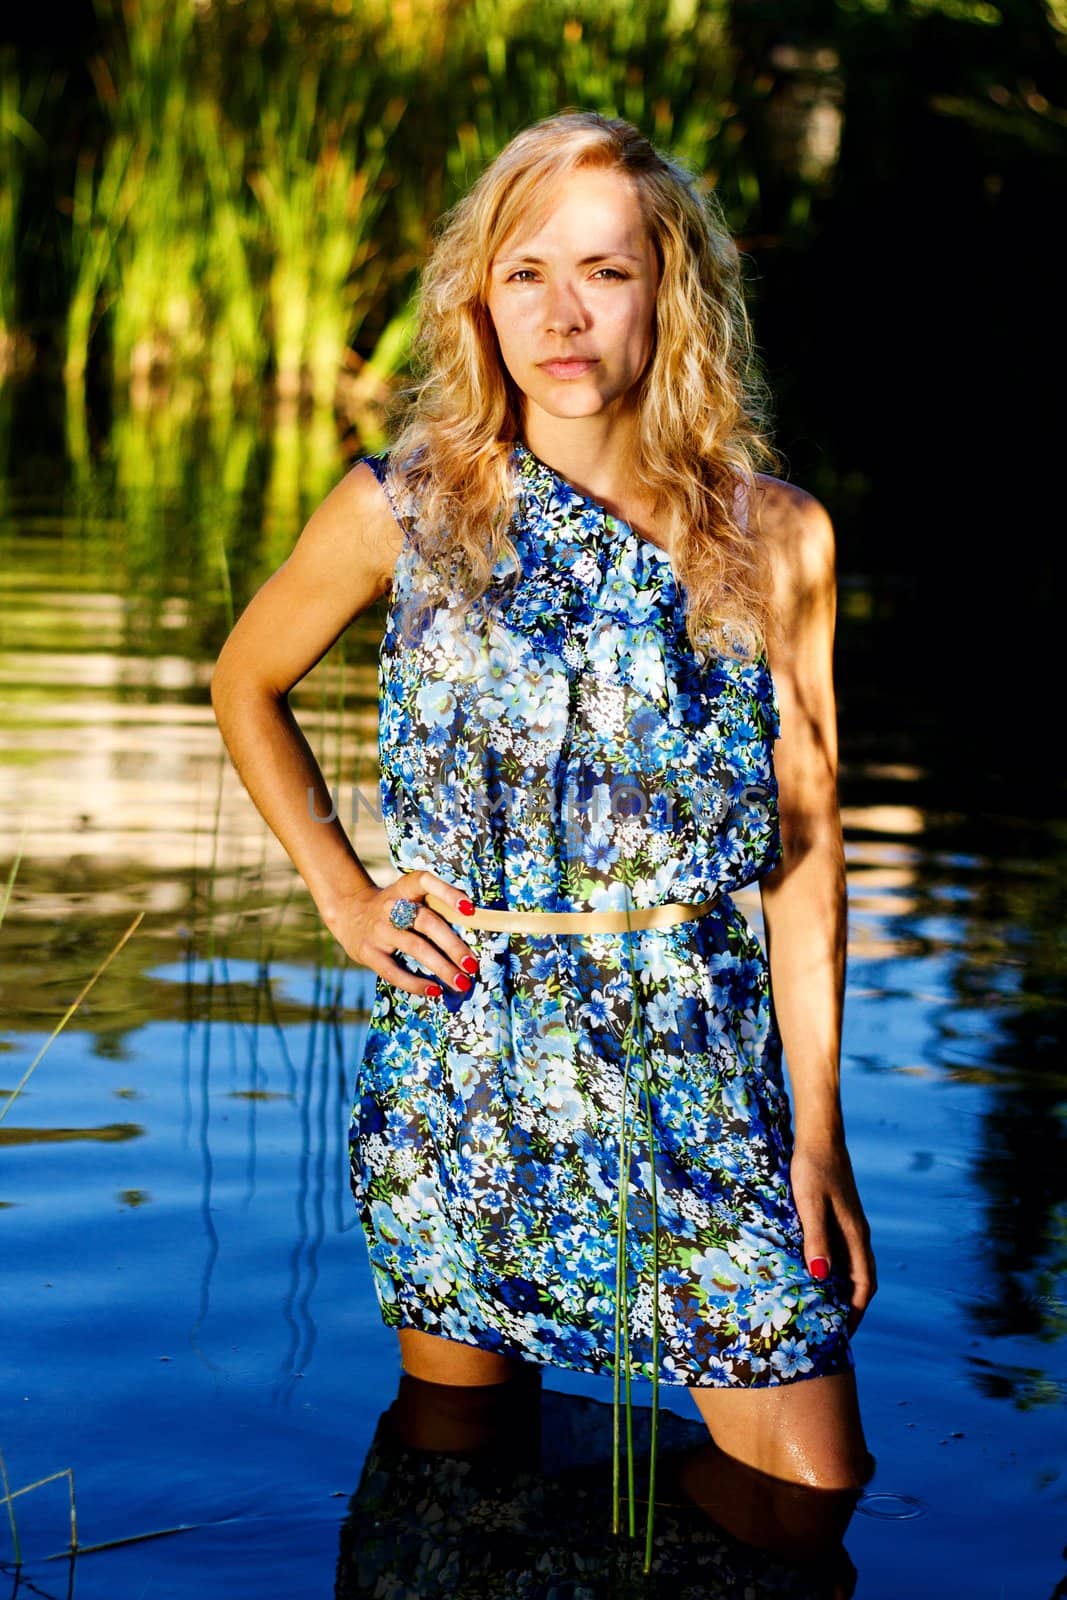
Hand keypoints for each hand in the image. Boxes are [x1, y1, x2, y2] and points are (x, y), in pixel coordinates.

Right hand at [325, 870, 479, 1000]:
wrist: (349, 911)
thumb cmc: (393, 907)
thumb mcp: (407, 895)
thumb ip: (433, 906)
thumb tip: (476, 928)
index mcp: (404, 888)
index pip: (426, 882)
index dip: (448, 893)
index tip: (470, 910)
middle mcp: (391, 906)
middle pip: (426, 922)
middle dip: (452, 945)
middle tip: (472, 965)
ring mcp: (379, 930)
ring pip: (415, 947)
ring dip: (441, 967)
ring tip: (461, 982)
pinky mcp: (368, 952)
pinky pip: (394, 971)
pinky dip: (416, 983)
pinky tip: (435, 991)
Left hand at [790, 1138, 876, 1336]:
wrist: (820, 1137)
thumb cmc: (813, 1169)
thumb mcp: (810, 1204)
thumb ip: (816, 1238)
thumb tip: (819, 1276)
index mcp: (856, 1235)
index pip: (864, 1284)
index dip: (855, 1311)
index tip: (843, 1333)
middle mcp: (857, 1233)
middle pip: (860, 1279)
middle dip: (849, 1306)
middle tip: (831, 1328)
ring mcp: (849, 1224)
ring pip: (851, 1265)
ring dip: (840, 1288)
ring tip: (821, 1307)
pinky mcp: (839, 1215)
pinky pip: (841, 1251)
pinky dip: (833, 1268)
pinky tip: (813, 1272)